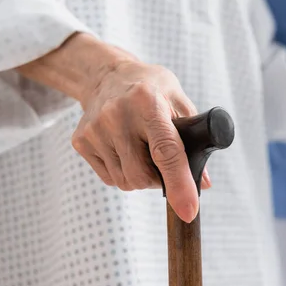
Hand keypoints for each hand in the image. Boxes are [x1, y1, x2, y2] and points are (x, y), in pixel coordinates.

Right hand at [71, 60, 209, 222]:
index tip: (189, 210)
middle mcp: (117, 115)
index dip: (180, 182)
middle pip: (142, 176)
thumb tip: (204, 183)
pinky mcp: (80, 141)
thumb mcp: (179, 100)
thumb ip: (194, 139)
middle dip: (160, 181)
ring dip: (142, 178)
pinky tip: (125, 149)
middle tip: (165, 164)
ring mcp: (95, 129)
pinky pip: (109, 178)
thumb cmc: (152, 89)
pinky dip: (124, 173)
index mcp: (148, 102)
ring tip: (143, 150)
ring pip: (125, 182)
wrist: (107, 76)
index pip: (166, 151)